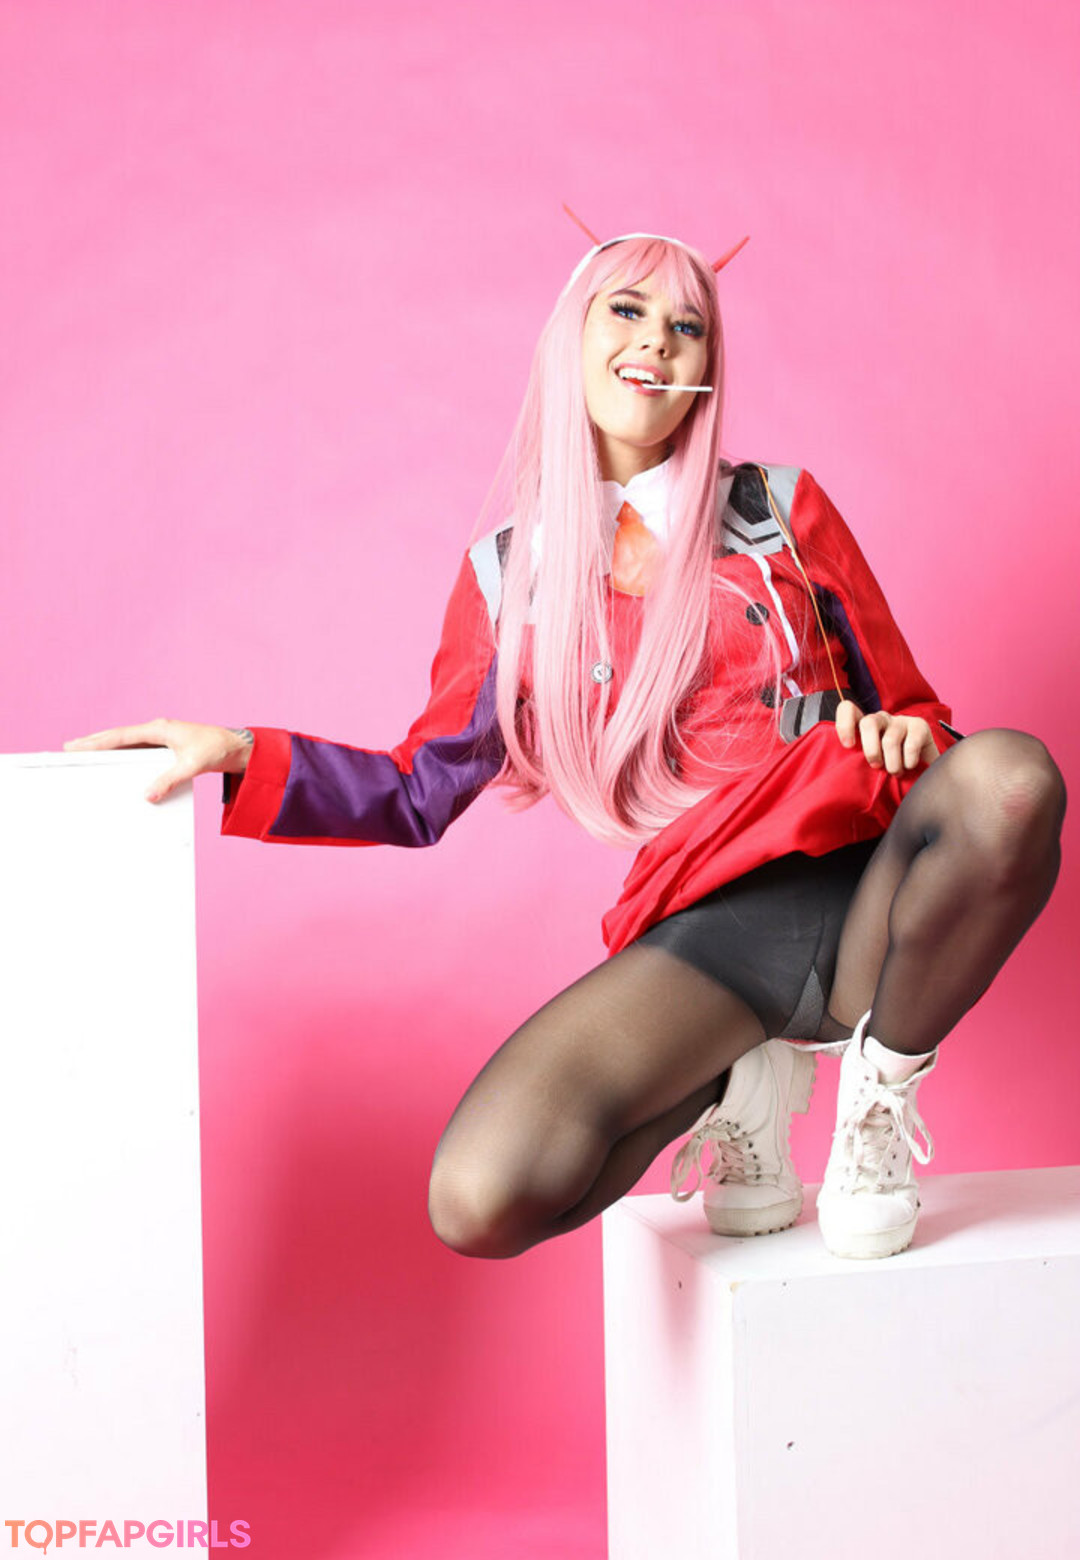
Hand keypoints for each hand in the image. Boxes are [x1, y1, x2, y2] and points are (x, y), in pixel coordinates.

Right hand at [63, 719, 253, 802]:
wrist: (235, 747)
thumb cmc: (216, 749)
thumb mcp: (192, 766)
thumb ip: (170, 779)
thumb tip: (148, 795)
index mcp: (159, 729)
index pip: (121, 736)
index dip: (98, 742)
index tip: (77, 745)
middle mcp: (157, 730)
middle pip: (119, 736)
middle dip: (94, 741)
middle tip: (69, 747)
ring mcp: (161, 738)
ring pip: (127, 742)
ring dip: (107, 747)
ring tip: (84, 752)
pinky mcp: (165, 747)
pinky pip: (138, 750)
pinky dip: (123, 754)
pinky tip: (113, 762)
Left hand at [834, 699, 938, 773]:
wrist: (924, 769)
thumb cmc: (890, 768)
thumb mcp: (871, 764)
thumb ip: (857, 762)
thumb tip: (845, 778)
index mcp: (864, 726)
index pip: (848, 709)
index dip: (844, 724)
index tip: (848, 746)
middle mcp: (881, 719)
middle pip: (868, 723)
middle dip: (870, 750)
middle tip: (876, 766)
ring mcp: (901, 721)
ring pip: (889, 740)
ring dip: (892, 764)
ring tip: (896, 773)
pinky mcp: (919, 726)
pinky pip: (910, 745)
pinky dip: (908, 762)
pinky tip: (910, 767)